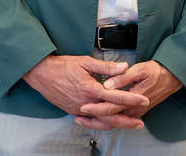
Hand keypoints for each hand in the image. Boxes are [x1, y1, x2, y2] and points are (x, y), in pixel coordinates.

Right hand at [22, 55, 148, 128]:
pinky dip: (101, 123)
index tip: (144, 99)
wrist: (41, 74)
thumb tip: (124, 67)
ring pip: (101, 121)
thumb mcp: (85, 62)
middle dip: (128, 120)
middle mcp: (86, 103)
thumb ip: (106, 67)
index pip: (116, 97)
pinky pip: (90, 121)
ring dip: (116, 124)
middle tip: (140, 123)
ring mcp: (79, 109)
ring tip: (128, 124)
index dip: (132, 99)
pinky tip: (107, 123)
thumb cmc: (62, 66)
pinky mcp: (73, 111)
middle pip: (111, 116)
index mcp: (91, 89)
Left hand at [78, 61, 183, 127]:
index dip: (95, 108)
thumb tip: (108, 84)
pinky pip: (118, 118)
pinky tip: (96, 117)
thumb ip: (122, 77)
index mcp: (132, 100)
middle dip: (93, 119)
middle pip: (109, 118)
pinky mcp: (134, 111)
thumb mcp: (139, 70)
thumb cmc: (155, 72)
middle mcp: (133, 110)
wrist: (171, 78)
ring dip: (97, 121)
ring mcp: (134, 112)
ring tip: (82, 120)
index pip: (110, 108)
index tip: (83, 107)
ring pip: (113, 120)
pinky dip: (106, 119)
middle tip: (78, 117)